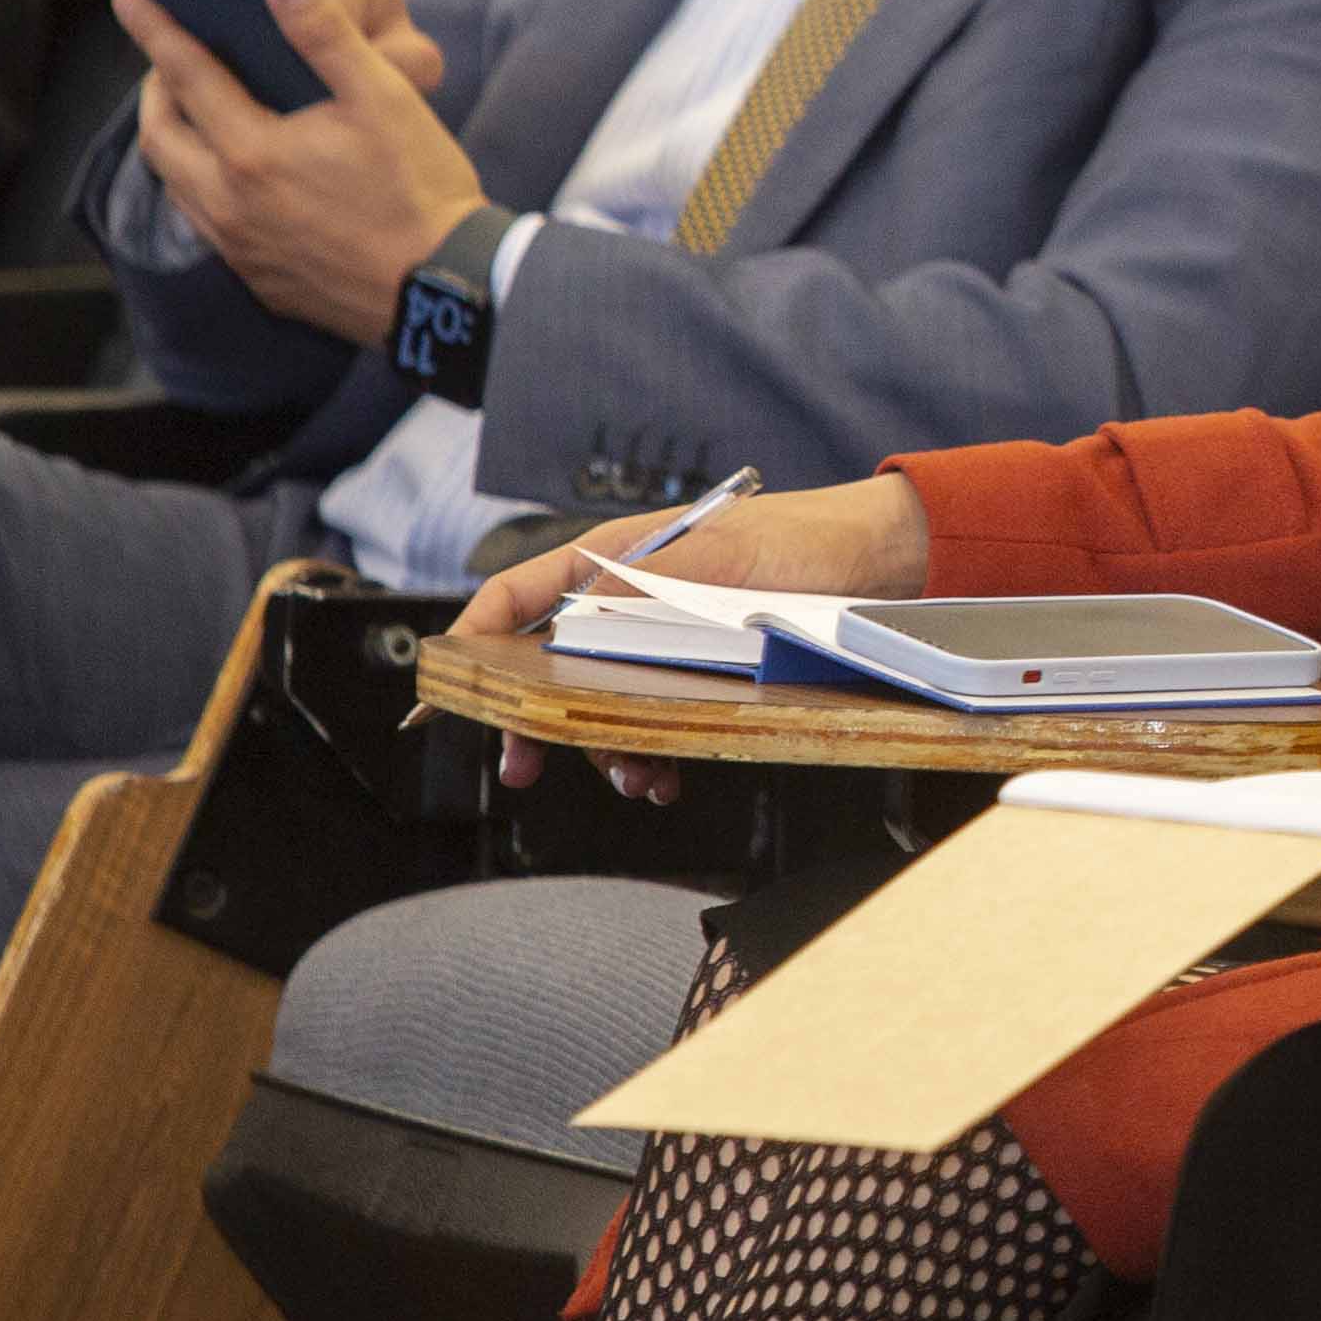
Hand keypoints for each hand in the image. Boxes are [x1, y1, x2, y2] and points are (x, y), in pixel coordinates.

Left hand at [121, 0, 489, 346]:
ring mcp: (242, 249)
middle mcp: (230, 205)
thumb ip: (325, 33)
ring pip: (178, 186)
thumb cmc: (422, 188)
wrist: (446, 288)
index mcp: (253, 151)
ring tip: (199, 114)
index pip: (186, 76)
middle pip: (161, 138)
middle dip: (156, 92)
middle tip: (170, 62)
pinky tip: (238, 176)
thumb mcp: (383, 97)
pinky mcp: (261, 280)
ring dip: (176, 142)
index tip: (129, 0)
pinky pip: (208, 227)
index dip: (156, 32)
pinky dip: (203, 187)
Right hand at [468, 475, 932, 798]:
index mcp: (613, 559)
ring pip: (600, 703)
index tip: (441, 692)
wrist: (878, 559)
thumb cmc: (800, 540)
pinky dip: (650, 755)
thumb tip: (570, 621)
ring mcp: (662, 638)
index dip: (469, 642)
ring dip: (603, 751)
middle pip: (547, 665)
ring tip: (632, 780)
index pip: (515, 597)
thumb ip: (639, 591)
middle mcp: (629, 600)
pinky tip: (664, 778)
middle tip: (522, 770)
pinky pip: (653, 719)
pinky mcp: (699, 670)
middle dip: (531, 723)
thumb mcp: (715, 562)